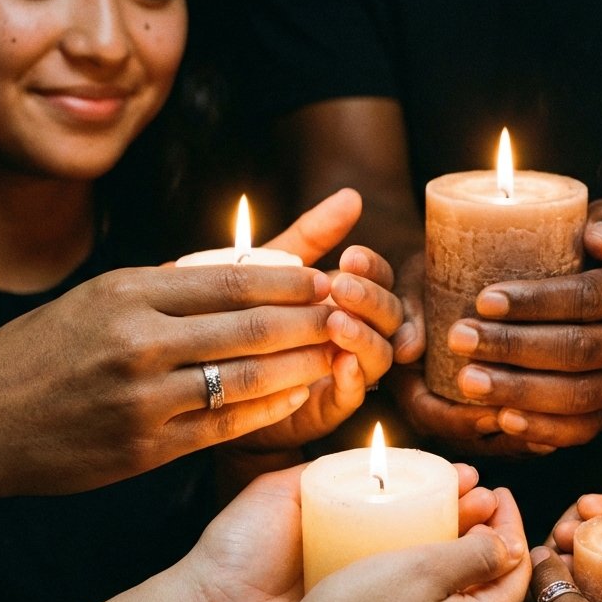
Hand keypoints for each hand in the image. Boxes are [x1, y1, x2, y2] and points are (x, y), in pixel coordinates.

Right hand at [0, 262, 342, 513]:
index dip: (293, 281)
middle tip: (350, 316)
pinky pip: (227, 425)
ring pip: (249, 378)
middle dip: (313, 320)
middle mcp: (138, 341)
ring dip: (304, 366)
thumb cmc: (43, 352)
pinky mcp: (146, 448)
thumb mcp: (96, 298)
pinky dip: (271, 409)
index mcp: (127, 292)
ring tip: (336, 356)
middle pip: (254, 326)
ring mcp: (143, 399)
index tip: (329, 279)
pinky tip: (300, 396)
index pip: (235, 279)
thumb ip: (168, 286)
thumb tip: (245, 267)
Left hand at [177, 460, 495, 601]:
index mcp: (342, 522)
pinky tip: (472, 568)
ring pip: (428, 566)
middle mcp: (359, 556)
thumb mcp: (279, 491)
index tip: (468, 477)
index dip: (439, 486)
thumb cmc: (236, 552)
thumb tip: (372, 451)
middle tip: (491, 500)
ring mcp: (364, 594)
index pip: (404, 499)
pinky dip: (444, 585)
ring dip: (467, 545)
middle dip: (465, 514)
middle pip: (425, 531)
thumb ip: (320, 468)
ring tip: (492, 523)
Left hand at [236, 191, 401, 450]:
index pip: (382, 278)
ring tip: (337, 323)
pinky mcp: (333, 406)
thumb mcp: (272, 269)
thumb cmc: (241, 316)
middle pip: (391, 314)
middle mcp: (359, 332)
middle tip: (343, 287)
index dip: (373, 270)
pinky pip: (357, 393)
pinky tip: (340, 362)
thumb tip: (353, 195)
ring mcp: (351, 369)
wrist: (210, 375)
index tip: (351, 258)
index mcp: (351, 298)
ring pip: (381, 354)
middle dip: (371, 299)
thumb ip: (313, 235)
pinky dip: (354, 377)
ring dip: (365, 336)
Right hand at [289, 486, 530, 601]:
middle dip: (488, 548)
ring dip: (464, 578)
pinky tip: (419, 588)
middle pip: (497, 593)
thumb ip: (479, 554)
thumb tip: (510, 544)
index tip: (496, 492)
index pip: (518, 566)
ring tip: (446, 541)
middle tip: (473, 509)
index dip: (509, 522)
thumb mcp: (423, 567)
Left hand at [390, 201, 601, 455]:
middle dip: (515, 347)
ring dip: (520, 390)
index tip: (483, 300)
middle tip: (460, 339)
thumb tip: (599, 242)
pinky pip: (583, 429)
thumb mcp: (594, 220)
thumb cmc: (576, 248)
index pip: (591, 296)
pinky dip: (543, 428)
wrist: (600, 292)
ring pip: (580, 394)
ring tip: (468, 380)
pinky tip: (502, 418)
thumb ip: (601, 220)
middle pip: (581, 348)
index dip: (539, 302)